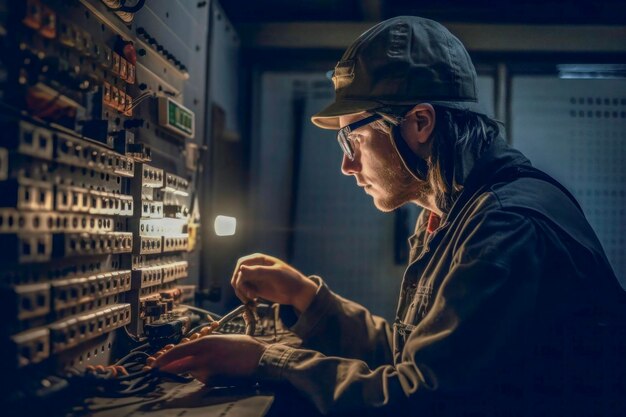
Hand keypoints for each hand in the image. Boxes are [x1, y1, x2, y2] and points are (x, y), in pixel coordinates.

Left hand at [151, 335, 266, 382]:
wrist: (261, 360)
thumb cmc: (244, 346)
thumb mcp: (221, 340)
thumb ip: (205, 345)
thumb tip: (192, 352)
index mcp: (206, 343)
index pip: (178, 351)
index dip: (164, 358)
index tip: (154, 362)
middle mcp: (204, 357)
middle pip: (179, 364)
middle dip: (168, 367)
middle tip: (158, 369)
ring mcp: (209, 371)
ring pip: (191, 371)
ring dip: (191, 369)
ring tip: (209, 362)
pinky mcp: (215, 381)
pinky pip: (202, 377)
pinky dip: (203, 374)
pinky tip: (216, 368)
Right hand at [231, 253, 317, 312]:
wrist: (297, 293)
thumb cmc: (289, 279)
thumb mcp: (275, 274)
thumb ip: (258, 271)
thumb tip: (241, 268)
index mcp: (259, 259)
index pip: (242, 263)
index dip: (238, 273)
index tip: (241, 284)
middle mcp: (255, 268)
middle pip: (238, 275)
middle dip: (240, 285)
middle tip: (248, 295)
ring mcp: (255, 279)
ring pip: (239, 284)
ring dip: (242, 292)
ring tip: (252, 299)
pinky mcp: (256, 289)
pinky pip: (244, 292)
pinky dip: (245, 297)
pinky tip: (253, 301)